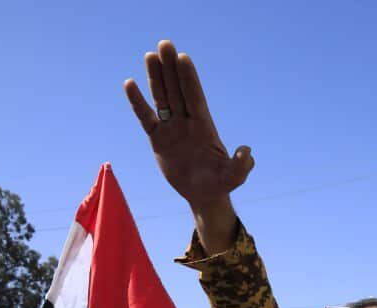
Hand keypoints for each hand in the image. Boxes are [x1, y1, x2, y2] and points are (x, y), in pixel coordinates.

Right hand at [124, 40, 253, 251]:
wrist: (203, 195)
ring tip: (150, 54)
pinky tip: (130, 83)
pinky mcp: (158, 138)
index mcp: (204, 126)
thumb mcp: (234, 177)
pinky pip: (146, 116)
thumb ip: (241, 165)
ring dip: (156, 76)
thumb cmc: (220, 184)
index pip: (194, 96)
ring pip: (162, 97)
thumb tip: (246, 151)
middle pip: (177, 89)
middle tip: (165, 43)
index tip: (183, 58)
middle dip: (171, 67)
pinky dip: (138, 102)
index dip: (188, 78)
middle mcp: (187, 122)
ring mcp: (172, 128)